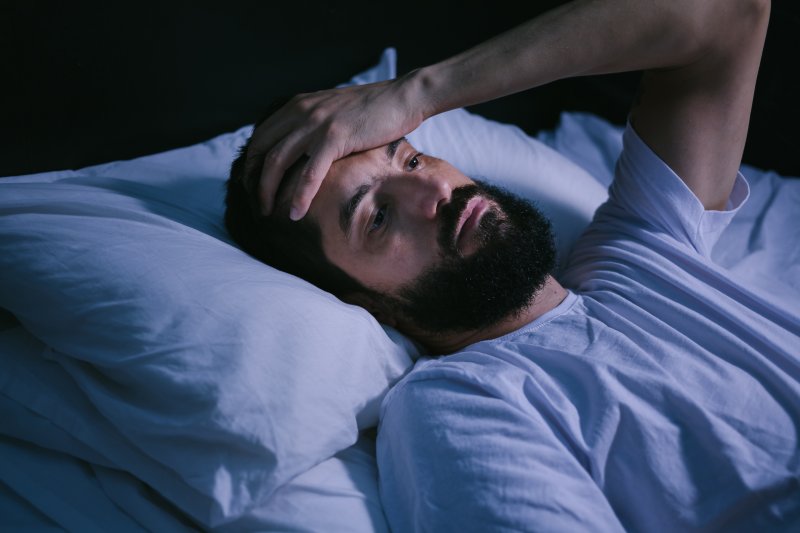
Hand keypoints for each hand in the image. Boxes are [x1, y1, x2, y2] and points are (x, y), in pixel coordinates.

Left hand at [246, 77, 424, 219]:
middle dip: (252, 180)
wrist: (404, 97)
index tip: (252, 186)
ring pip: (277, 162)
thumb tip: (305, 150)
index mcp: (297, 105)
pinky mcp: (335, 137)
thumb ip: (314, 124)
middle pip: (261, 150)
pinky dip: (300, 196)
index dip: (251, 163)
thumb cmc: (375, 109)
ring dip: (268, 191)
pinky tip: (296, 214)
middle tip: (255, 203)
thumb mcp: (334, 111)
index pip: (260, 136)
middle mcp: (300, 111)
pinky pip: (310, 173)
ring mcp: (316, 123)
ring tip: (267, 213)